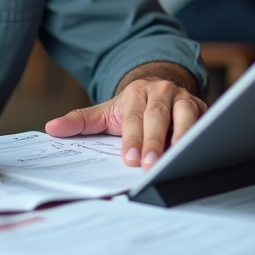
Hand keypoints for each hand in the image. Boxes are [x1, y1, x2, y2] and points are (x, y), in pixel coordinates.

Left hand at [44, 77, 205, 168]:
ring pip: (185, 117)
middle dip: (154, 141)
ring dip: (181, 139)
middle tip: (149, 165)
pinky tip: (197, 151)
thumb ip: (79, 121)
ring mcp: (184, 98)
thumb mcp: (106, 113)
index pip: (133, 119)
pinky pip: (204, 122)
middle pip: (158, 117)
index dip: (132, 140)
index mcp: (136, 93)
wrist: (160, 89)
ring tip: (174, 160)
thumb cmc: (132, 109)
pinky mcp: (203, 108)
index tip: (129, 159)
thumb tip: (51, 128)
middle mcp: (162, 92)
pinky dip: (201, 136)